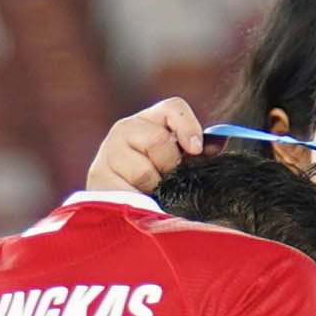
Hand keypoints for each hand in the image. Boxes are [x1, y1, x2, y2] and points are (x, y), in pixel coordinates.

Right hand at [82, 95, 207, 196]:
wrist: (115, 207)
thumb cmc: (154, 184)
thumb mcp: (176, 164)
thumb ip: (195, 152)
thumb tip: (218, 143)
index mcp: (149, 120)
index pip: (173, 108)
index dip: (188, 126)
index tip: (196, 149)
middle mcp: (124, 130)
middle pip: (158, 140)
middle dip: (169, 166)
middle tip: (166, 180)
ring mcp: (107, 152)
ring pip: (144, 171)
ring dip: (154, 189)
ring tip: (149, 194)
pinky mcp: (98, 178)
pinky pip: (129, 193)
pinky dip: (140, 202)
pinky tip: (137, 202)